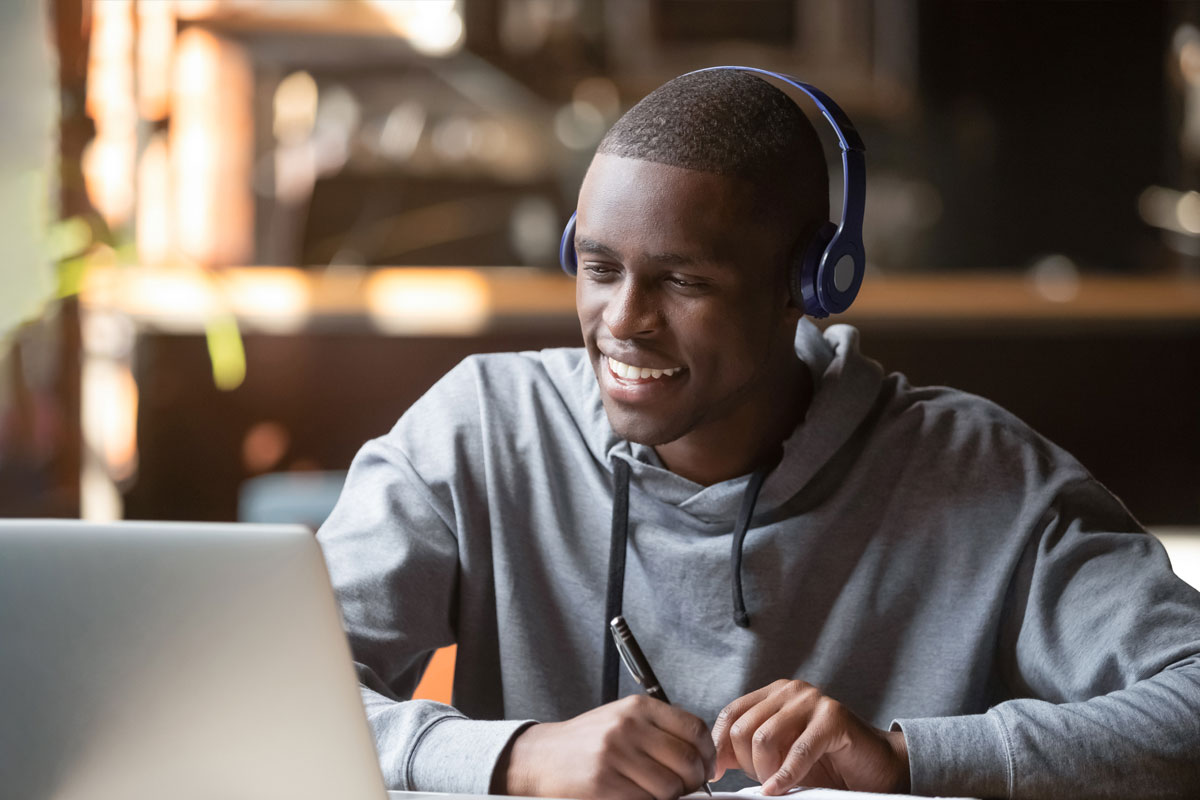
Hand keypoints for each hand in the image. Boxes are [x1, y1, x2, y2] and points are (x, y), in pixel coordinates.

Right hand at [495, 694, 715, 799]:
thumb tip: (702, 755)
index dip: (707, 753)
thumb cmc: (588, 741)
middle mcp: (628, 726)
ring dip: (670, 796)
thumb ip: (660, 729)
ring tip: (657, 792)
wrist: (543, 756)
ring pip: (670, 786)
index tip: (705, 766)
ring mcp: (615, 755)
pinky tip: (637, 795)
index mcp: (638, 707)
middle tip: (686, 786)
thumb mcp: (623, 719)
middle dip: (693, 780)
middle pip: (687, 760)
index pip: (694, 728)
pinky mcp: (604, 783)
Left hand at [711, 679, 908, 794]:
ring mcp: (812, 700)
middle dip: (745, 763)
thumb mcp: (777, 755)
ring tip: (776, 784)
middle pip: (744, 727)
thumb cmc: (825, 763)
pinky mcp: (833, 718)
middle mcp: (790, 690)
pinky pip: (798, 750)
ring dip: (765, 770)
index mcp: (773, 694)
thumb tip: (711, 762)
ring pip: (764, 737)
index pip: (731, 714)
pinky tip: (779, 789)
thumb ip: (746, 752)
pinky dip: (785, 775)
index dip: (720, 746)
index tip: (716, 774)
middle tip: (762, 781)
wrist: (875, 767)